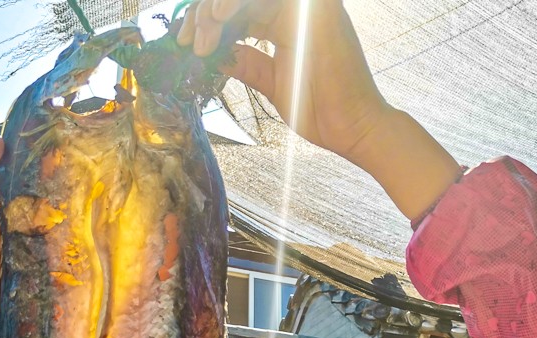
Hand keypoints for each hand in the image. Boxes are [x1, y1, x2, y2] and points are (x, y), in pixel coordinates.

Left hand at [178, 0, 460, 218]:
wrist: (350, 127)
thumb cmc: (318, 110)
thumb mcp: (270, 81)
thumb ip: (245, 62)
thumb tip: (215, 54)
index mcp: (286, 22)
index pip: (238, 8)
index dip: (207, 21)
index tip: (186, 44)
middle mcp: (297, 8)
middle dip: (204, 12)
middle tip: (187, 41)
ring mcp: (306, 5)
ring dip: (216, 6)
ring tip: (201, 35)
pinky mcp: (314, 6)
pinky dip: (236, 1)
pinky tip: (219, 18)